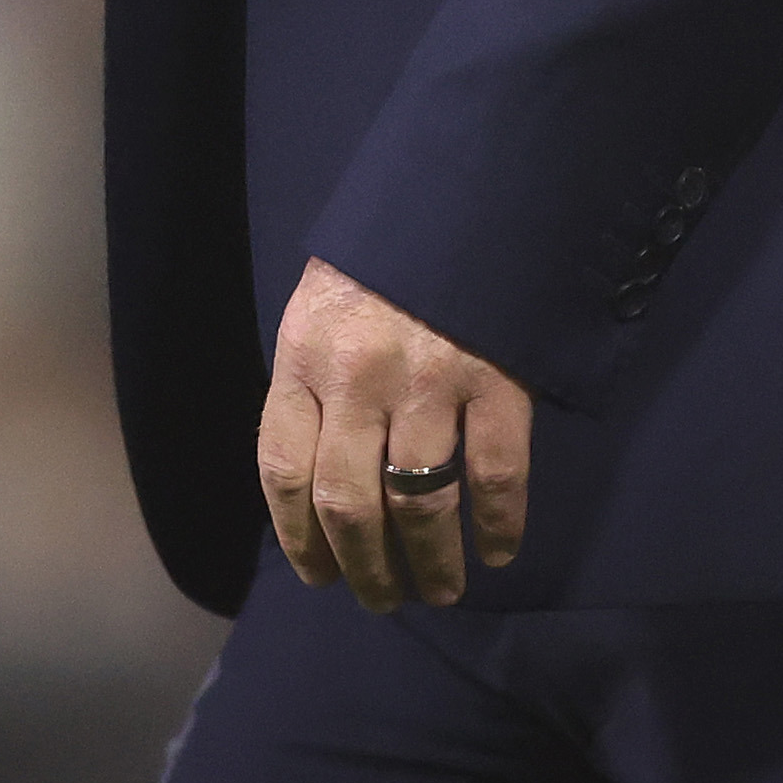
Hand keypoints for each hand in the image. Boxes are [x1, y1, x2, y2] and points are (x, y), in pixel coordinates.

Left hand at [258, 257, 532, 610]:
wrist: (467, 182)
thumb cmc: (386, 256)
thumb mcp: (322, 309)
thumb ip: (315, 385)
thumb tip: (319, 482)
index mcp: (304, 358)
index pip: (284, 474)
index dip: (299, 540)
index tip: (321, 577)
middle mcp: (359, 377)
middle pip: (348, 503)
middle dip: (364, 567)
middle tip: (382, 600)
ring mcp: (431, 379)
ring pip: (418, 500)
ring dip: (429, 560)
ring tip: (439, 591)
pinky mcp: (497, 376)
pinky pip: (494, 470)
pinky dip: (498, 521)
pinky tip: (497, 550)